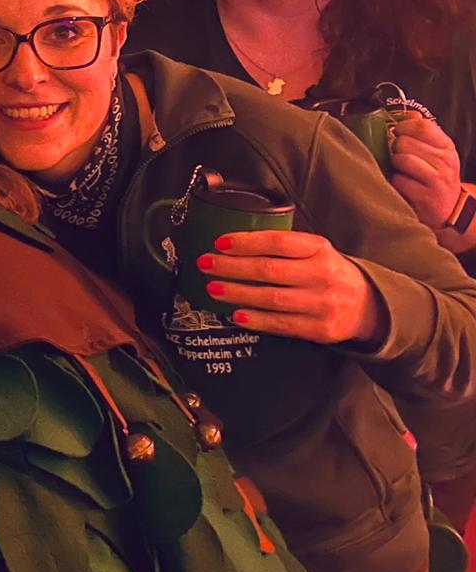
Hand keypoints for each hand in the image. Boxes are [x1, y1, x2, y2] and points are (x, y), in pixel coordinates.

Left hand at [201, 230, 385, 344]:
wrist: (367, 305)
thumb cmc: (328, 272)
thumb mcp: (315, 250)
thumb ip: (283, 246)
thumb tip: (232, 244)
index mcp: (319, 249)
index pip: (278, 242)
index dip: (246, 242)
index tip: (219, 243)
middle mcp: (322, 275)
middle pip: (269, 270)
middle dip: (232, 267)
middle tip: (205, 263)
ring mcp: (322, 304)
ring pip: (271, 298)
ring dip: (237, 293)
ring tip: (213, 288)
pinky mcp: (320, 329)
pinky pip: (280, 324)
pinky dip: (255, 319)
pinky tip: (235, 313)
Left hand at [386, 113, 463, 233]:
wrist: (448, 210)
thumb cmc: (434, 176)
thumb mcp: (435, 152)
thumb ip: (422, 132)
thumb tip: (408, 113)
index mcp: (446, 147)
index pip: (422, 126)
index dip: (402, 126)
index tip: (396, 132)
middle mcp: (445, 162)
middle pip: (405, 142)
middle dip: (395, 149)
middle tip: (399, 157)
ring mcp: (436, 180)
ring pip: (401, 160)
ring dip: (395, 166)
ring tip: (401, 171)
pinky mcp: (425, 197)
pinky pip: (398, 181)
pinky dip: (395, 183)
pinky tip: (402, 186)